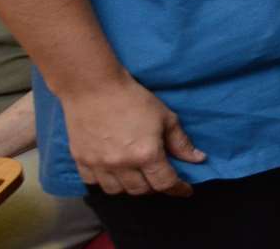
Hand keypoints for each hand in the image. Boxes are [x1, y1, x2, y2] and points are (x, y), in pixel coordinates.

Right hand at [60, 77, 205, 196]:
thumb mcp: (165, 117)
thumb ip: (181, 142)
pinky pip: (93, 183)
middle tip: (159, 177)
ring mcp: (99, 165)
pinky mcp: (81, 160)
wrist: (94, 88)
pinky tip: (112, 173)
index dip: (178, 189)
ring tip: (136, 176)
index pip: (165, 183)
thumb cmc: (134, 99)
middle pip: (141, 190)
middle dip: (154, 186)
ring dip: (129, 187)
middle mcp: (122, 165)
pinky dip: (105, 182)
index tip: (185, 190)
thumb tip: (198, 159)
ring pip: (117, 191)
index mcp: (146, 154)